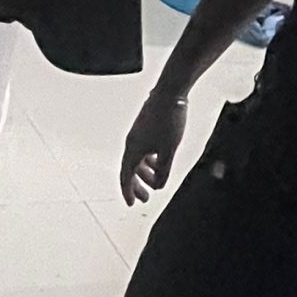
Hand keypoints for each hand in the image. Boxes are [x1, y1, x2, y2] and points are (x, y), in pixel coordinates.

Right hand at [120, 89, 187, 204]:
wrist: (169, 92)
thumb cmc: (169, 121)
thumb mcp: (169, 151)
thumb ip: (164, 171)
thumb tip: (159, 186)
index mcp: (133, 150)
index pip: (126, 176)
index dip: (128, 192)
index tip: (131, 205)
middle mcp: (131, 143)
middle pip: (130, 170)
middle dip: (137, 186)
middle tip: (145, 199)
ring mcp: (137, 135)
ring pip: (137, 160)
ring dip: (145, 174)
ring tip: (156, 182)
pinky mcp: (144, 128)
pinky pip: (143, 150)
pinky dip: (149, 161)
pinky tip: (159, 162)